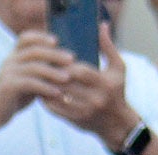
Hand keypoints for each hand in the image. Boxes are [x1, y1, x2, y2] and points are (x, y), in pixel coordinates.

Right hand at [0, 31, 72, 125]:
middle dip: (55, 54)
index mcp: (12, 57)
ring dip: (53, 71)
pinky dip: (46, 87)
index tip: (56, 41)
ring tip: (68, 77)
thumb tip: (61, 65)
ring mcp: (8, 73)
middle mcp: (9, 61)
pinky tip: (57, 92)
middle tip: (71, 59)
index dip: (41, 37)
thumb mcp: (28, 81)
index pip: (25, 38)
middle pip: (34, 51)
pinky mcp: (8, 86)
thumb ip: (39, 72)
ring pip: (34, 67)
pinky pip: (31, 83)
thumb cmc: (14, 98)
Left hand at [41, 25, 136, 148]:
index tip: (57, 57)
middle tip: (42, 65)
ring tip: (39, 77)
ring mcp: (85, 112)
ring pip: (59, 97)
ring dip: (47, 86)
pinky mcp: (77, 121)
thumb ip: (108, 47)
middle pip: (67, 83)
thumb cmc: (117, 91)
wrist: (117, 125)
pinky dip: (47, 100)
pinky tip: (42, 92)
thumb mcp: (118, 68)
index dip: (67, 64)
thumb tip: (101, 25)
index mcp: (105, 84)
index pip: (81, 71)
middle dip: (54, 73)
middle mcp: (96, 99)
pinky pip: (56, 110)